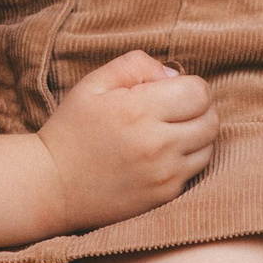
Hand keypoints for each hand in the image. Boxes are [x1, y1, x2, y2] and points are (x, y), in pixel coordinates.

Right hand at [34, 51, 216, 233]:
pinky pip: (196, 171)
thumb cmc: (71, 129)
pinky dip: (188, 159)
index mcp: (139, 111)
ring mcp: (163, 175)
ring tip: (169, 131)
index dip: (190, 85)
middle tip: (174, 108)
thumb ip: (135, 66)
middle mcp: (157, 145)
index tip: (170, 89)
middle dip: (199, 108)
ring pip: (209, 147)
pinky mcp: (164, 196)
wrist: (51, 186)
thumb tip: (173, 75)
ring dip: (197, 135)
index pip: (199, 92)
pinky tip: (163, 154)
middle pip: (211, 120)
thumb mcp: (94, 84)